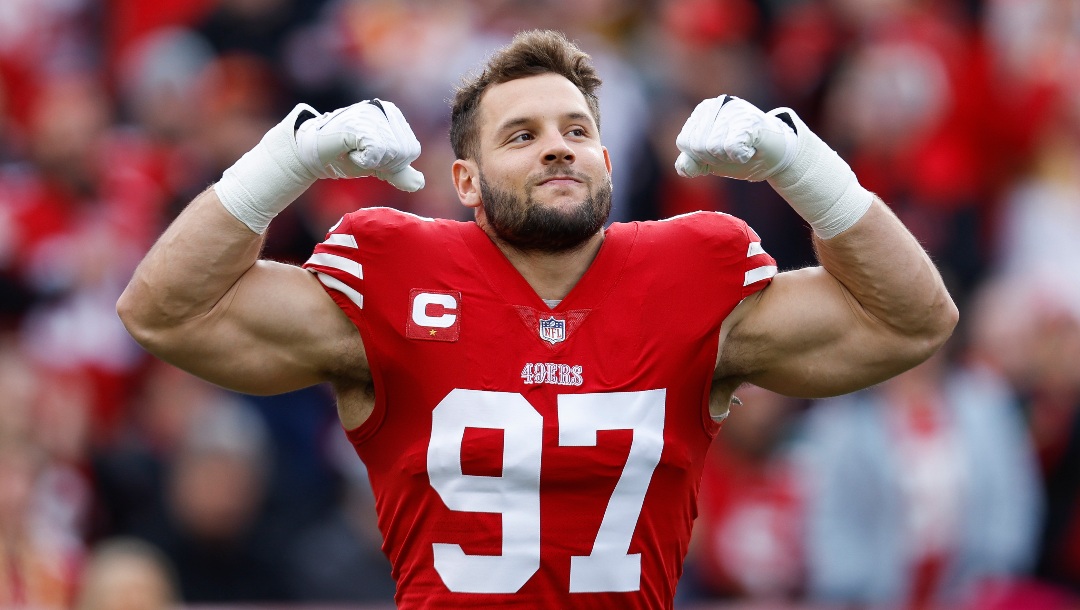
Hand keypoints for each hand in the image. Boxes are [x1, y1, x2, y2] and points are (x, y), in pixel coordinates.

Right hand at [296, 99, 424, 191]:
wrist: (314, 154)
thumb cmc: (344, 155)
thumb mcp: (378, 165)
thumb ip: (399, 172)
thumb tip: (419, 183)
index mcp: (393, 114)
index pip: (412, 150)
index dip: (393, 163)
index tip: (371, 155)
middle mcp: (383, 109)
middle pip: (403, 153)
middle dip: (382, 163)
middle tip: (361, 154)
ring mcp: (370, 114)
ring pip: (391, 152)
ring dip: (371, 162)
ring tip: (354, 151)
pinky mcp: (357, 123)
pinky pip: (376, 152)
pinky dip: (362, 160)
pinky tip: (349, 151)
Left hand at [674, 95, 796, 181]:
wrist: (777, 155)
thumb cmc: (742, 155)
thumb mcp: (711, 162)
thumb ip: (692, 163)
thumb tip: (682, 168)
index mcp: (703, 111)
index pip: (684, 142)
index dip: (700, 156)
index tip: (720, 152)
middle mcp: (717, 104)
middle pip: (697, 145)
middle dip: (714, 158)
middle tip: (733, 151)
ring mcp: (734, 110)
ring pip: (713, 147)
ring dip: (729, 157)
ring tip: (743, 148)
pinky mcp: (750, 120)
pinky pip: (732, 147)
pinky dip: (741, 156)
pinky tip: (751, 148)